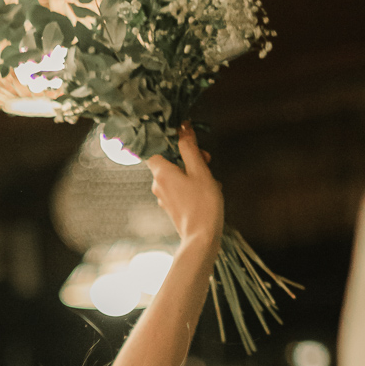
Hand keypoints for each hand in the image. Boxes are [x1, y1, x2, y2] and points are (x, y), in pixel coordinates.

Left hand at [147, 125, 223, 250]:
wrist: (202, 238)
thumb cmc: (202, 203)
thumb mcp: (199, 170)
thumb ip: (189, 148)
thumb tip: (183, 127)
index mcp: (160, 172)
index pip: (153, 148)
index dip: (168, 141)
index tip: (184, 140)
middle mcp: (157, 184)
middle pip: (169, 161)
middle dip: (189, 157)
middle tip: (207, 160)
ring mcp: (163, 198)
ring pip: (177, 175)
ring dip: (194, 172)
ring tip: (211, 181)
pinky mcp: (171, 208)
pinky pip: (180, 189)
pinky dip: (193, 187)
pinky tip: (208, 192)